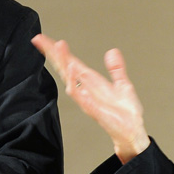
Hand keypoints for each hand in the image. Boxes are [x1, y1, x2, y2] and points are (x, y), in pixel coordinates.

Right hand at [32, 33, 149, 163]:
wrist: (132, 132)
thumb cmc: (125, 113)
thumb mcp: (122, 84)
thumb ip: (116, 68)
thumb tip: (112, 51)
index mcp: (91, 82)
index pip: (71, 62)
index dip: (60, 51)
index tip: (48, 40)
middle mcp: (86, 90)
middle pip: (65, 68)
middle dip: (53, 54)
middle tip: (41, 40)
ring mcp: (88, 100)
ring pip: (70, 81)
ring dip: (65, 67)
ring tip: (59, 50)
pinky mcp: (95, 110)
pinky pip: (82, 99)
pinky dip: (76, 89)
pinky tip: (71, 78)